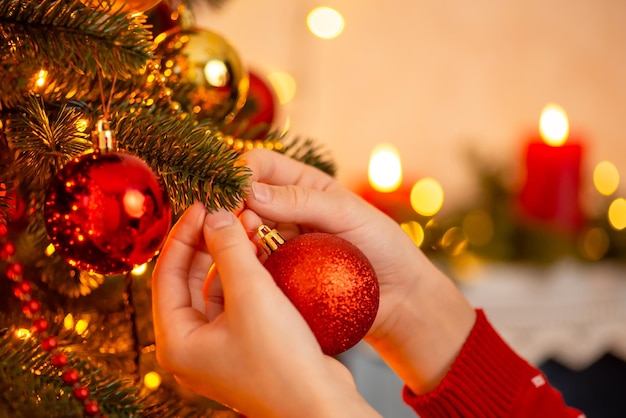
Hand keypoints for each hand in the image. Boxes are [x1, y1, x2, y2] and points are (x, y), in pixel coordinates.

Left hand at [152, 203, 379, 416]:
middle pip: (188, 279)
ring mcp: (219, 346)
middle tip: (227, 209)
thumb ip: (229, 249)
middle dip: (208, 242)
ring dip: (230, 255)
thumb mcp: (251, 295)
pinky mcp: (245, 344)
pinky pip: (237, 299)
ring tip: (248, 223)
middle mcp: (192, 345)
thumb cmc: (280, 358)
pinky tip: (262, 250)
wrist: (321, 405)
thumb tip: (215, 214)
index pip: (166, 273)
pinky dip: (246, 273)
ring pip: (215, 287)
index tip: (203, 203)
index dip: (184, 234)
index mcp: (176, 340)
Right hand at [240, 149, 475, 393]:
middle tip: (243, 224)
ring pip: (243, 232)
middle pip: (245, 199)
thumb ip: (301, 200)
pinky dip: (248, 262)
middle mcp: (286, 210)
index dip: (243, 173)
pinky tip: (253, 266)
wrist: (399, 295)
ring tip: (250, 245)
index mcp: (303, 184)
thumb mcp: (346, 212)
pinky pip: (255, 263)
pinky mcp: (280, 273)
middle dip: (236, 207)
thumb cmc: (382, 245)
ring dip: (239, 236)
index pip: (261, 165)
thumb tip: (252, 192)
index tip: (237, 192)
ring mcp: (281, 242)